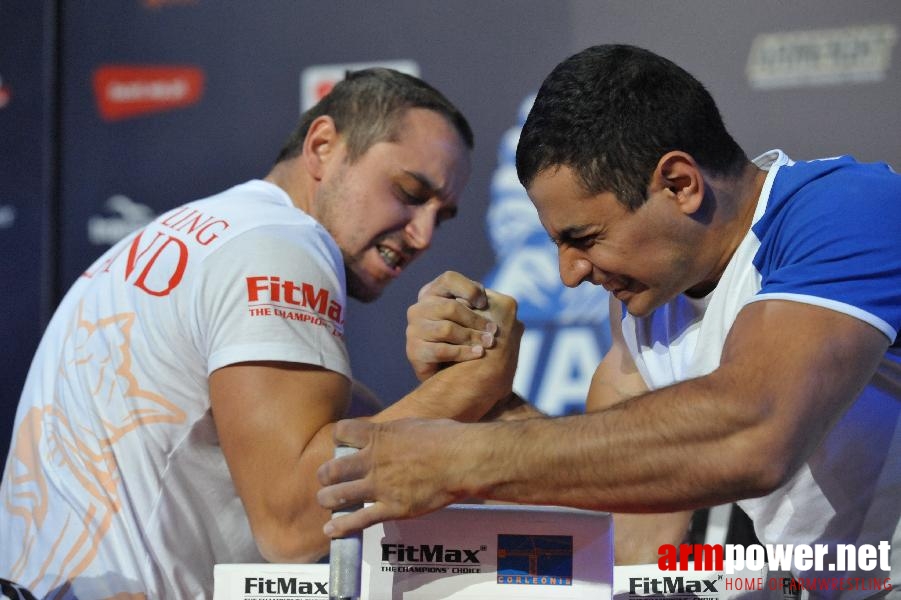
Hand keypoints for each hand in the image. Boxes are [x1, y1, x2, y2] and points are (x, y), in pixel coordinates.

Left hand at [317, 417, 469, 536]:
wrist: (463, 460)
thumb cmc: (446, 438)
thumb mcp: (413, 425)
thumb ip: (393, 433)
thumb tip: (389, 435)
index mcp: (378, 436)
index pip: (341, 432)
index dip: (338, 438)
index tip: (341, 443)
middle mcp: (373, 460)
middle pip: (332, 468)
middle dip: (325, 474)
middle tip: (326, 478)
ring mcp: (380, 486)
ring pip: (338, 495)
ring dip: (327, 499)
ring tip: (326, 501)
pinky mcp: (392, 508)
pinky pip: (359, 520)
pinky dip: (341, 527)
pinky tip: (331, 530)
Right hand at [406, 271, 504, 380]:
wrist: (450, 373)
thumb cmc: (465, 337)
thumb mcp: (471, 314)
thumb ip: (477, 302)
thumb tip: (486, 298)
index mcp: (432, 292)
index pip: (449, 279)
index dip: (469, 289)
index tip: (484, 304)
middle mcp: (419, 308)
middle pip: (451, 307)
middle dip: (476, 319)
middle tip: (494, 331)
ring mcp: (413, 329)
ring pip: (447, 329)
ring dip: (472, 337)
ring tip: (489, 343)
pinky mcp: (414, 350)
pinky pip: (442, 350)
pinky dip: (464, 352)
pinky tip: (478, 353)